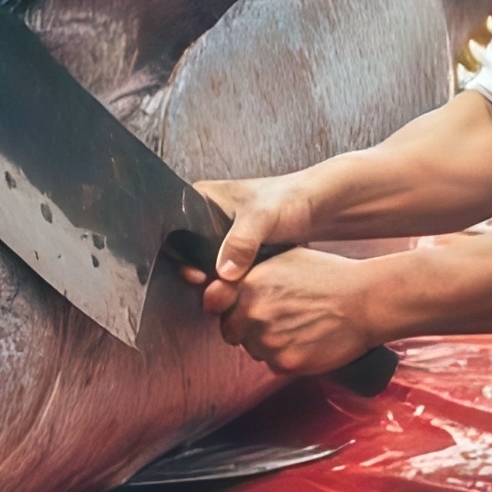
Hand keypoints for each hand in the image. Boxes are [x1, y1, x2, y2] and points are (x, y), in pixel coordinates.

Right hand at [183, 176, 314, 281]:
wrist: (316, 207)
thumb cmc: (288, 201)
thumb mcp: (261, 217)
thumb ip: (241, 242)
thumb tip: (224, 274)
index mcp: (200, 199)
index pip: (175, 229)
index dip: (179, 254)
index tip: (196, 275)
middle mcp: (204, 216)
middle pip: (186, 250)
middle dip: (195, 270)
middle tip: (209, 287)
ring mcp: (219, 235)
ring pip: (203, 262)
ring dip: (211, 278)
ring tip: (222, 292)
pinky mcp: (234, 250)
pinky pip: (221, 268)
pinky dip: (225, 280)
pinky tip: (233, 291)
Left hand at [193, 246, 378, 374]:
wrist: (365, 301)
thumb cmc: (328, 275)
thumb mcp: (284, 259)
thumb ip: (251, 271)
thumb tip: (225, 282)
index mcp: (249, 284)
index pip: (214, 302)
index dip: (224, 305)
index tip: (232, 307)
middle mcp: (253, 314)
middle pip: (231, 331)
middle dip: (246, 327)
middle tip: (276, 318)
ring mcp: (268, 341)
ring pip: (253, 350)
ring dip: (267, 343)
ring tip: (296, 327)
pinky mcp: (286, 364)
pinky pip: (274, 365)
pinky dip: (286, 356)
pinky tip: (305, 340)